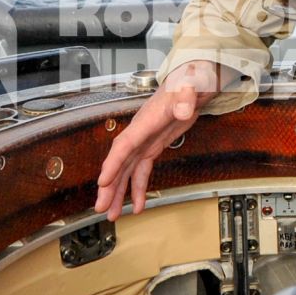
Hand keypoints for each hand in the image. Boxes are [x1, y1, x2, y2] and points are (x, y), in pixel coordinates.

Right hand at [94, 60, 223, 218]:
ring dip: (119, 193)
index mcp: (145, 121)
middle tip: (102, 208)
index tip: (103, 181)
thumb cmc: (188, 80)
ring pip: (127, 171)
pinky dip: (138, 187)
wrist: (193, 80)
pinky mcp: (153, 145)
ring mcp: (145, 140)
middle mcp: (140, 133)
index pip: (125, 145)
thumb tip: (184, 108)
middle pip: (120, 163)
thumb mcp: (189, 85)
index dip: (113, 163)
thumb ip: (186, 97)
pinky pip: (141, 170)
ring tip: (113, 214)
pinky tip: (137, 204)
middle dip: (109, 186)